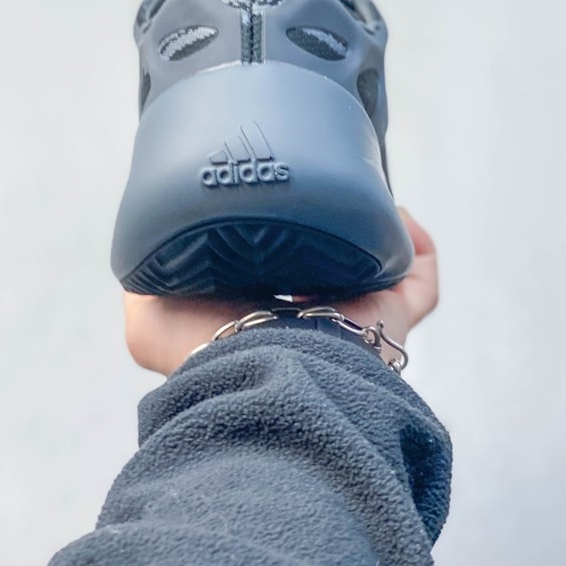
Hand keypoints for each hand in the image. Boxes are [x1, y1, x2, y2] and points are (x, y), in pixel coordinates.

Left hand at [123, 209, 437, 375]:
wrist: (263, 373)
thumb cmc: (206, 353)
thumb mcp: (149, 318)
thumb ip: (145, 280)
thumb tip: (146, 250)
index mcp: (261, 317)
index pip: (275, 275)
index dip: (276, 239)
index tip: (272, 204)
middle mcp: (311, 320)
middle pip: (332, 271)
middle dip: (330, 234)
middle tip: (321, 192)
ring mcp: (356, 318)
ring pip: (379, 273)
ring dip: (372, 233)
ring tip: (358, 195)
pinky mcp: (392, 315)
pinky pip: (420, 278)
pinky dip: (416, 245)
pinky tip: (397, 214)